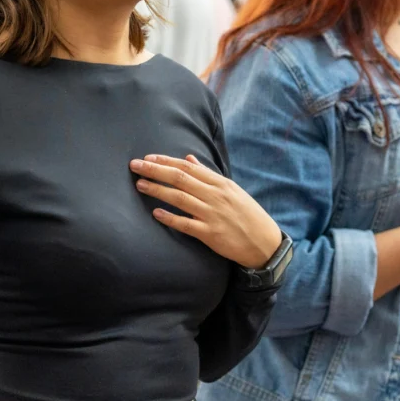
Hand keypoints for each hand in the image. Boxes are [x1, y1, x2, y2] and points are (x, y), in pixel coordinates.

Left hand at [130, 154, 281, 268]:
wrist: (264, 242)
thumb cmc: (246, 214)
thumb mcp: (231, 190)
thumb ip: (208, 174)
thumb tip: (189, 158)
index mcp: (220, 183)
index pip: (188, 167)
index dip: (166, 161)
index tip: (148, 158)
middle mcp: (215, 195)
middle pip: (180, 178)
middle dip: (155, 171)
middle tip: (135, 165)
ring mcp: (212, 214)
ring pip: (180, 198)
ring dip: (158, 190)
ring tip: (140, 185)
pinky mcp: (211, 234)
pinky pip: (186, 224)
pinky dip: (170, 218)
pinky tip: (156, 213)